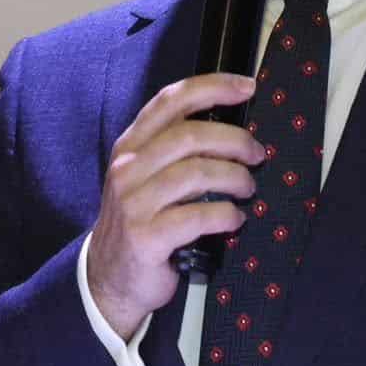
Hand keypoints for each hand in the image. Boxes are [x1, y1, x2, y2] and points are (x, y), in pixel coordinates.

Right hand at [85, 73, 265, 339]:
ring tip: (248, 189)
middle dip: (234, 140)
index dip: (212, 87)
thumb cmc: (141, 222)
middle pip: (190, 135)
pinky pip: (198, 216)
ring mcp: (134, 203)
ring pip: (198, 173)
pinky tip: (234, 220)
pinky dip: (226, 215)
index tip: (248, 87)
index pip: (170, 101)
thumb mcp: (144, 178)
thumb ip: (174, 151)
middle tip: (257, 154)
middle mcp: (128, 169)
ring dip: (235, 178)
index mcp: (130, 146)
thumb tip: (231, 130)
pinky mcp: (146, 237)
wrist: (108, 278)